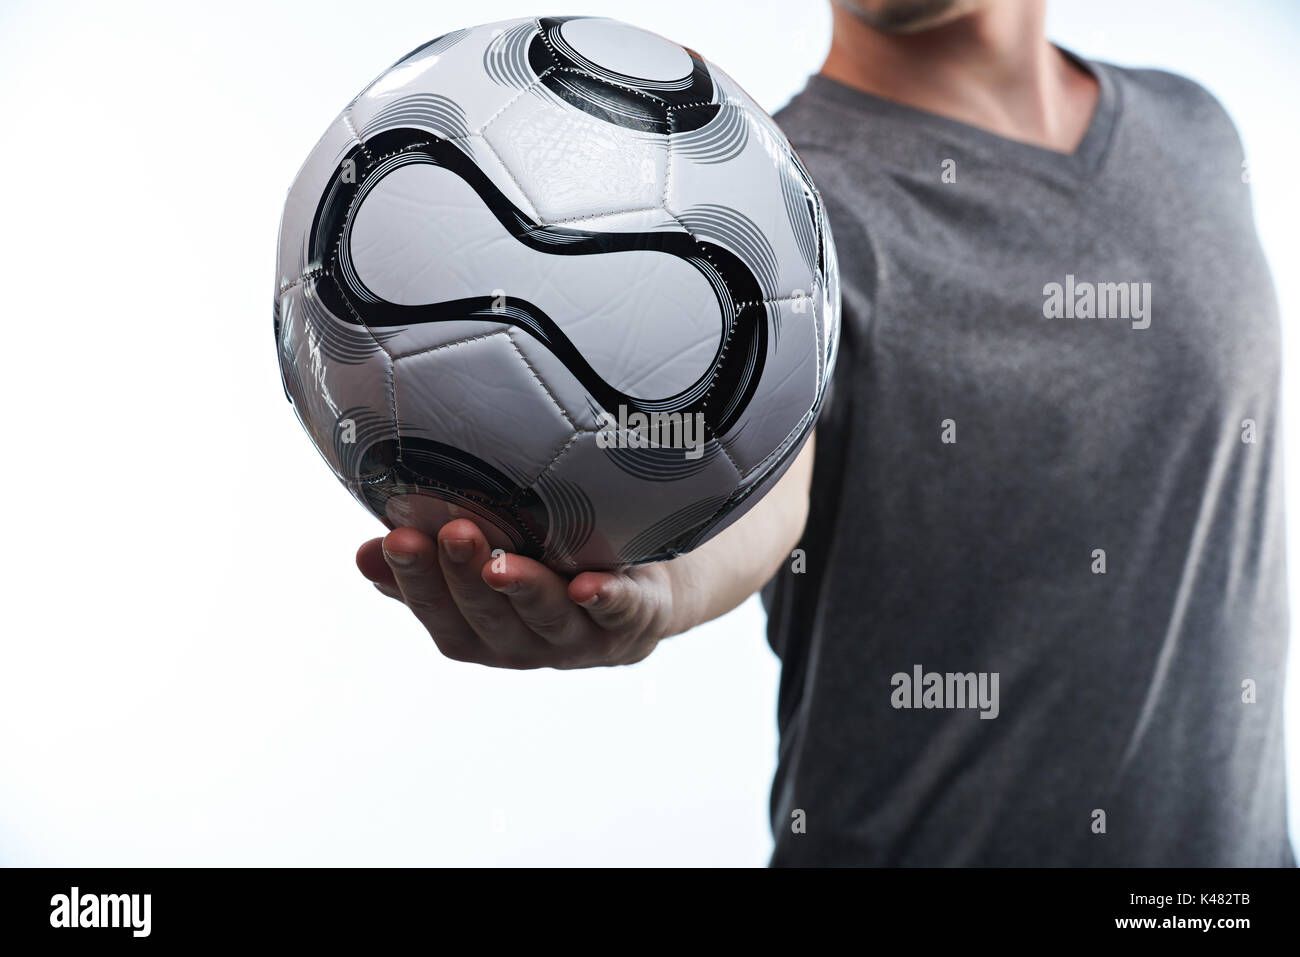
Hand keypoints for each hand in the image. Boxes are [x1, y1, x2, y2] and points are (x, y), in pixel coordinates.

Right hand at [355, 519, 674, 668]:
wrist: (639, 589)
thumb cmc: (547, 563)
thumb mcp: (485, 563)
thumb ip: (431, 563)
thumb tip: (365, 553)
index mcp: (481, 633)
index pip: (439, 615)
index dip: (414, 584)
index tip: (392, 541)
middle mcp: (526, 644)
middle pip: (489, 619)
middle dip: (465, 579)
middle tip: (450, 534)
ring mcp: (581, 637)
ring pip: (548, 619)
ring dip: (525, 591)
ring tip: (501, 562)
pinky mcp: (632, 618)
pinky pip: (621, 611)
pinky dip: (607, 599)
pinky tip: (590, 586)